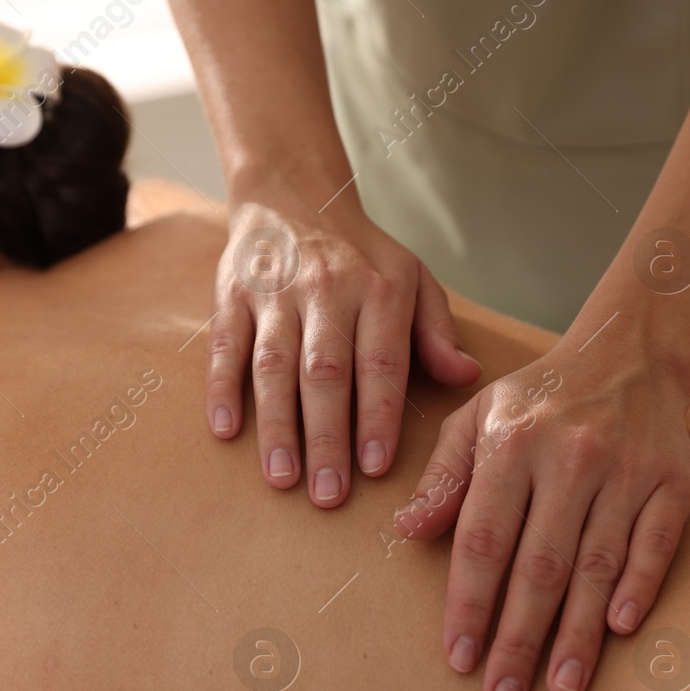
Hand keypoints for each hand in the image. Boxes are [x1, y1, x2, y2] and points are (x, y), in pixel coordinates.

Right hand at [208, 185, 481, 504]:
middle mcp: (327, 290)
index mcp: (380, 289)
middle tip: (328, 494)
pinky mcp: (232, 295)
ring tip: (282, 478)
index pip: (380, 363)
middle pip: (325, 373)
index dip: (377, 416)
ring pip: (274, 366)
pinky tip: (225, 431)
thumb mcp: (414, 279)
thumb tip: (467, 377)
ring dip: (277, 426)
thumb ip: (438, 332)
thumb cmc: (362, 255)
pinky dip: (222, 389)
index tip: (376, 467)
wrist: (293, 196)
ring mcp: (276, 293)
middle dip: (327, 437)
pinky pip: (225, 346)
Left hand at [393, 345, 689, 690]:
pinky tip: (620, 629)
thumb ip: (443, 476)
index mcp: (512, 444)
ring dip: (578, 632)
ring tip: (562, 687)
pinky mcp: (673, 481)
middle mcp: (570, 458)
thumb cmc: (540, 400)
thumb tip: (408, 529)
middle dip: (519, 638)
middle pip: (540, 565)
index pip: (484, 539)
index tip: (459, 657)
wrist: (630, 352)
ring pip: (598, 564)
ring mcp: (625, 471)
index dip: (469, 603)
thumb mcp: (476, 418)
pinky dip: (639, 585)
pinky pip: (655, 542)